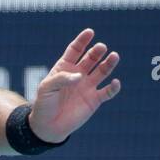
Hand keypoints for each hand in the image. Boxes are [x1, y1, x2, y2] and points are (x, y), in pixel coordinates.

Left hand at [28, 28, 120, 143]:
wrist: (47, 127)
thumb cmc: (44, 105)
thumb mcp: (46, 89)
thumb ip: (61, 79)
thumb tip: (80, 76)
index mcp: (65, 68)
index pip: (75, 50)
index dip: (82, 41)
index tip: (90, 32)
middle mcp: (78, 74)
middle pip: (91, 58)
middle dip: (97, 51)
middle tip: (101, 47)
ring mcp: (88, 86)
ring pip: (102, 71)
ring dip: (109, 63)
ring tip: (114, 56)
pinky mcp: (94, 100)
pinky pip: (107, 92)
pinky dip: (113, 88)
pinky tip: (115, 83)